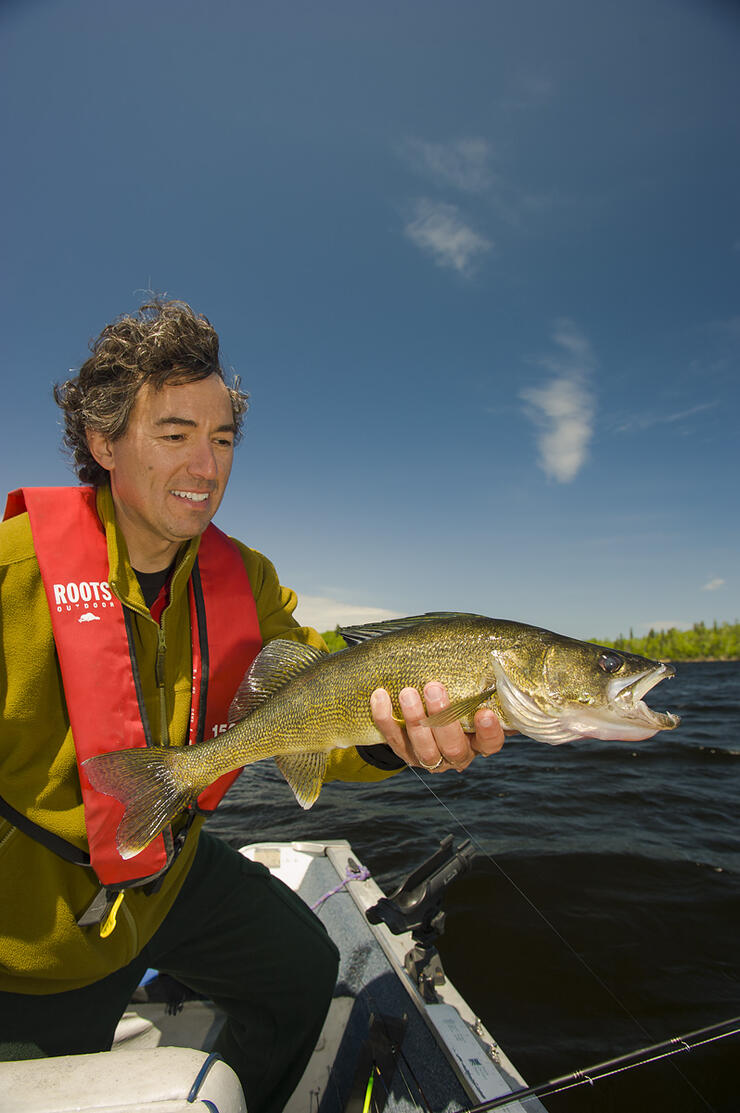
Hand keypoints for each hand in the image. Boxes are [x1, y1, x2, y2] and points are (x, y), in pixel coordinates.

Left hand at [370, 682, 504, 772]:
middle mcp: (456, 755)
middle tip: (434, 688)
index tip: (484, 713)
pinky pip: (393, 738)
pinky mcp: (404, 752)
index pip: (490, 743)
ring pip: (423, 748)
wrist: (424, 715)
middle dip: (443, 718)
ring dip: (415, 719)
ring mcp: (429, 758)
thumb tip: (495, 657)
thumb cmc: (457, 697)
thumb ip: (481, 684)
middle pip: (453, 747)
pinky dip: (384, 717)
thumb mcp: (471, 694)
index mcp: (478, 742)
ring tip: (408, 692)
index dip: (488, 732)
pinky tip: (380, 696)